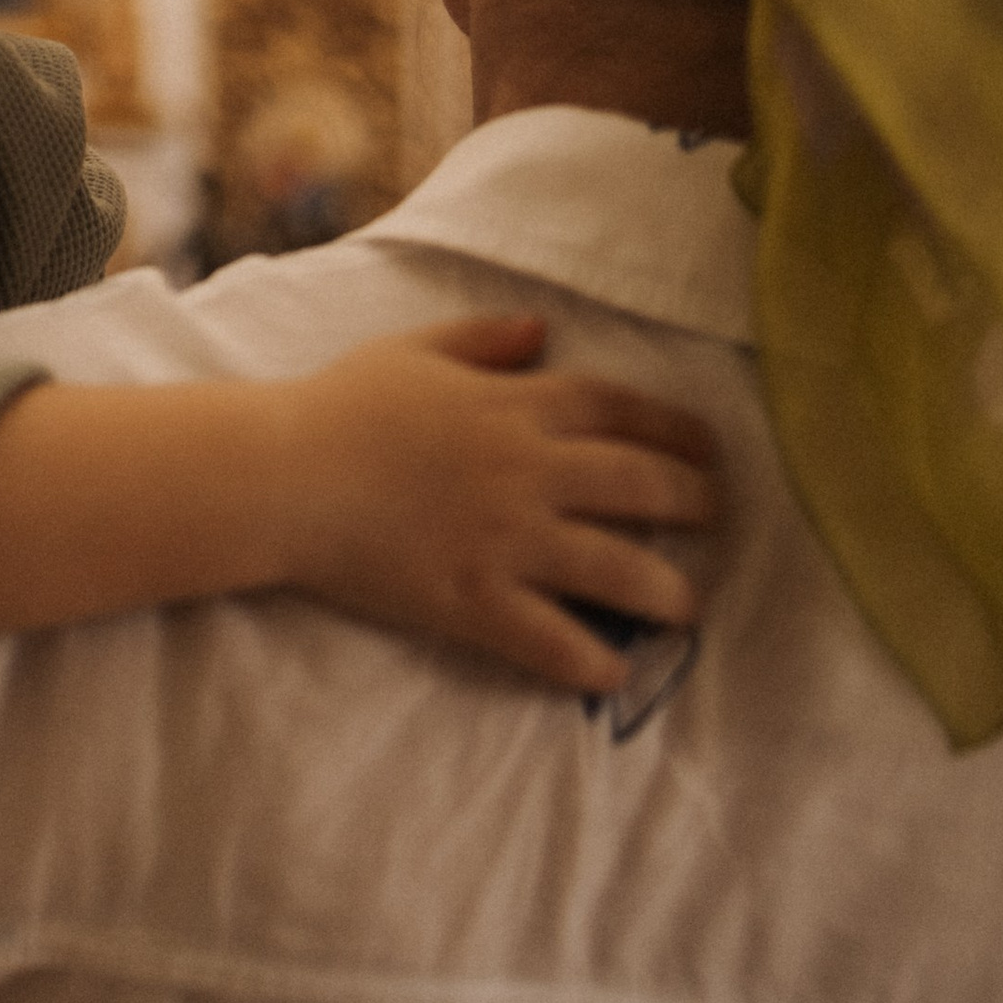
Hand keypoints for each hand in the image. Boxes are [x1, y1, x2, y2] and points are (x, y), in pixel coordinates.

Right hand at [254, 314, 720, 694]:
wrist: (284, 474)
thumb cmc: (342, 405)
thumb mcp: (413, 350)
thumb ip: (482, 339)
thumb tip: (542, 331)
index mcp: (514, 406)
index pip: (618, 409)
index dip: (674, 428)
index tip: (710, 448)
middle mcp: (527, 470)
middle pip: (638, 484)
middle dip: (694, 503)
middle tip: (718, 519)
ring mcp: (506, 539)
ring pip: (616, 568)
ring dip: (666, 590)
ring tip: (690, 607)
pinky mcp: (476, 601)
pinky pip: (552, 639)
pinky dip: (592, 660)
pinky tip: (616, 671)